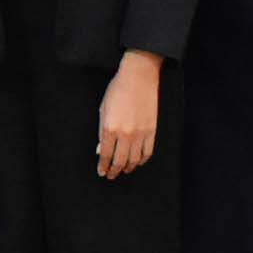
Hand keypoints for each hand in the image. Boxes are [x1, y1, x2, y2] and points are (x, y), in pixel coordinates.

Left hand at [95, 52, 160, 180]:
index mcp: (110, 128)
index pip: (106, 154)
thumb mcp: (103, 109)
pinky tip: (137, 162)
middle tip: (111, 175)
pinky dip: (141, 160)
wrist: (139, 77)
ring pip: (134, 159)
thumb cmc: (118, 90)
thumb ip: (101, 131)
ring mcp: (140, 134)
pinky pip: (147, 152)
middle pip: (120, 160)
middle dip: (114, 171)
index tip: (102, 172)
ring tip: (123, 170)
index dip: (103, 166)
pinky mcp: (152, 131)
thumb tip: (101, 149)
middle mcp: (125, 134)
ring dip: (127, 167)